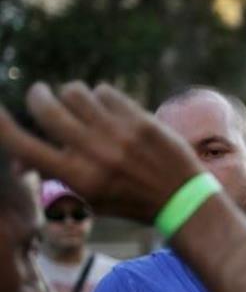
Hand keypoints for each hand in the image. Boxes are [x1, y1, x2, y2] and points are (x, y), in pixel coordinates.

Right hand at [0, 81, 201, 221]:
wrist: (181, 198)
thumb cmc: (129, 199)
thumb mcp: (90, 199)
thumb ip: (55, 178)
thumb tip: (18, 163)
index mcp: (77, 179)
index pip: (24, 148)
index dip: (2, 127)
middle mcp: (95, 155)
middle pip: (46, 107)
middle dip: (38, 96)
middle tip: (41, 94)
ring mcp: (119, 135)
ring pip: (74, 92)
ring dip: (72, 95)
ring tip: (81, 105)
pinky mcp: (140, 120)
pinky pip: (105, 91)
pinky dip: (102, 97)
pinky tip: (111, 111)